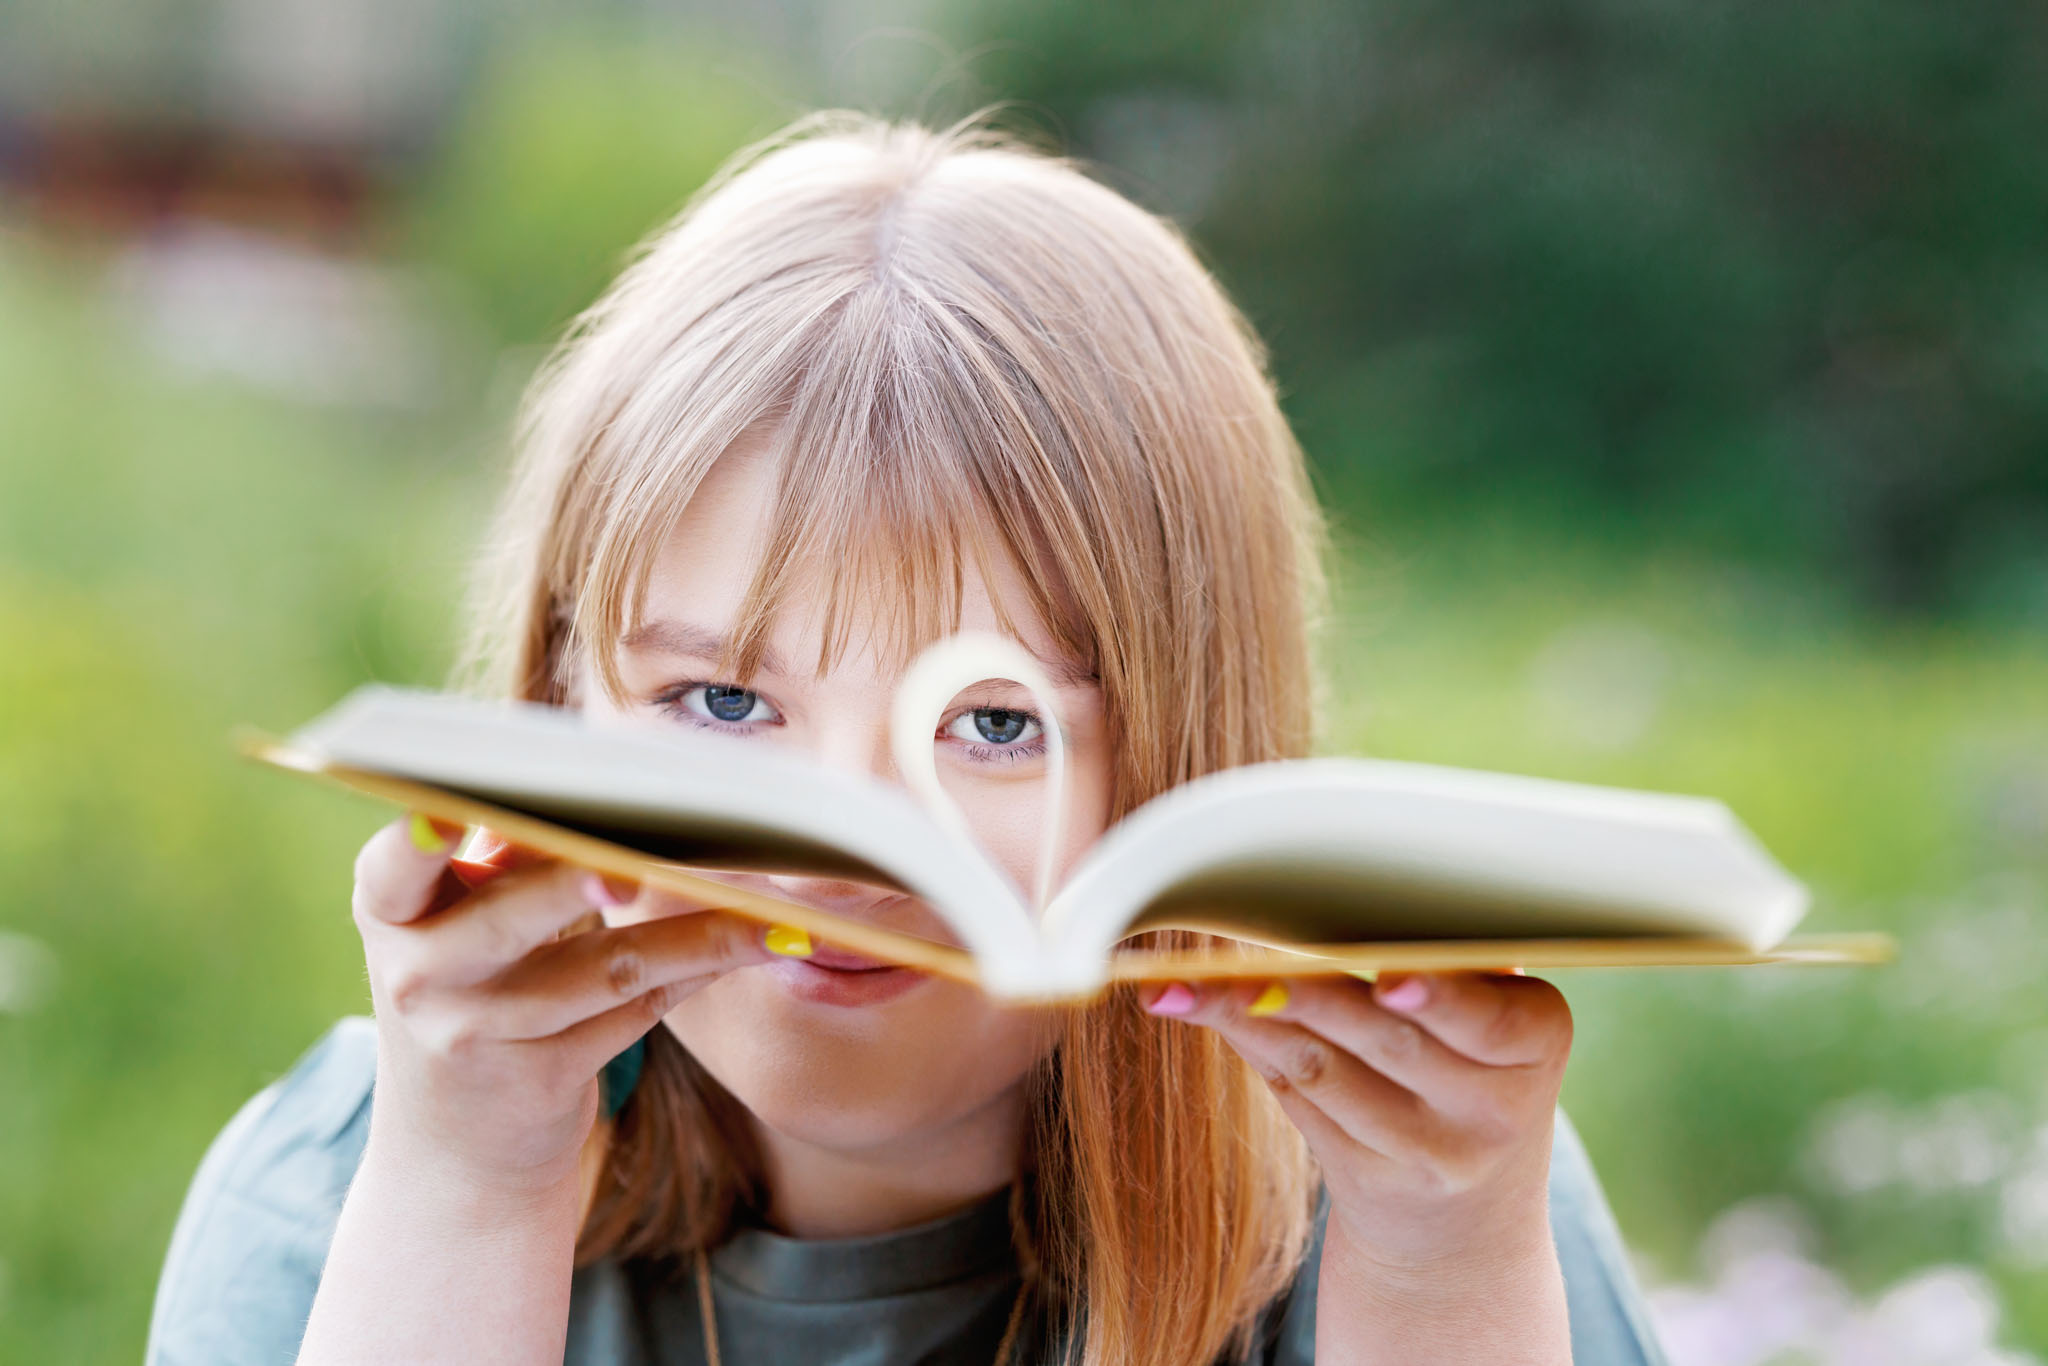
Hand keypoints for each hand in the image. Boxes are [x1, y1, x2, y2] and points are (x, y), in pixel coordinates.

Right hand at [349, 813, 774, 1195]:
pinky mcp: (542, 1082)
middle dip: (573, 887)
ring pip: (605, 970)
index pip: (392, 867)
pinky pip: (637, 1012)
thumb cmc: (467, 990)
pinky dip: (699, 971)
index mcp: (390, 913)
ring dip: (697, 935)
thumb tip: (597, 791)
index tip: (454, 809)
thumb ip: (505, 862)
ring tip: (768, 909)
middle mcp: (421, 978)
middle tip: (633, 864)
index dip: (420, 840)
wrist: (454, 1149)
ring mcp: (481, 1036)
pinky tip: (752, 943)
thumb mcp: (454, 927)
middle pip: (510, 920)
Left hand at [1139, 970, 1570, 1270]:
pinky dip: (1248, 1045)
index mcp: (1535, 1043)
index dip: (1440, 998)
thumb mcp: (1492, 1028)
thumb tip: (1340, 897)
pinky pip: (1295, 1099)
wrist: (1467, 1221)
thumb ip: (1442, 971)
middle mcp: (1491, 1110)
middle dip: (1313, 998)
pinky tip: (1201, 1010)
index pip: (1489, 1019)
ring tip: (1185, 984)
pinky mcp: (1366, 1181)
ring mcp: (1428, 1156)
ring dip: (1248, 1018)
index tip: (1391, 979)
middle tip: (1250, 967)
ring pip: (1324, 1071)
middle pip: (1389, 1042)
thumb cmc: (1471, 1072)